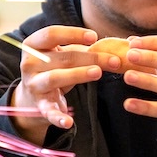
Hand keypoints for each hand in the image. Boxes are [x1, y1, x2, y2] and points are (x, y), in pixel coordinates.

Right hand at [11, 25, 120, 142]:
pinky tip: (69, 122)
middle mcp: (29, 63)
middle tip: (115, 61)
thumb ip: (88, 48)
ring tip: (98, 73)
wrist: (34, 95)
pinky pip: (49, 112)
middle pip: (62, 57)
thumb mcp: (66, 54)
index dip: (72, 34)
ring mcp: (33, 85)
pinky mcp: (39, 105)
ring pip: (55, 78)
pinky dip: (58, 118)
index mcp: (34, 45)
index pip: (51, 34)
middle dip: (90, 58)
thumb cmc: (56, 67)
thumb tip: (127, 43)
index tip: (94, 37)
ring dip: (77, 74)